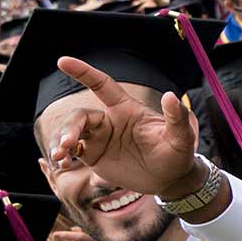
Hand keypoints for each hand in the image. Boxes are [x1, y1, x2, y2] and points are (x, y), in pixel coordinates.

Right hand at [45, 58, 205, 200]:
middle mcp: (109, 120)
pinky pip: (71, 151)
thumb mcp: (181, 136)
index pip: (102, 85)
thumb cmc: (177, 153)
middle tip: (67, 144)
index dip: (83, 72)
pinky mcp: (94, 155)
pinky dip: (62, 155)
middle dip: (70, 127)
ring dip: (61, 141)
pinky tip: (61, 163)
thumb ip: (177, 117)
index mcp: (126, 109)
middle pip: (80, 116)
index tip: (62, 61)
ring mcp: (100, 138)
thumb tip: (170, 96)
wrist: (170, 180)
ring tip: (60, 157)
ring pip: (71, 132)